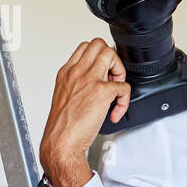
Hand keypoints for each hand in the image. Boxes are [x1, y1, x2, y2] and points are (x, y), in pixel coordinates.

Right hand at [39, 38, 130, 186]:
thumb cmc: (63, 125)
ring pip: (111, 54)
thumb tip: (93, 82)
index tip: (102, 72)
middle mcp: (76, 72)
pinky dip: (125, 100)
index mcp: (66, 72)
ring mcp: (89, 80)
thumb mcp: (64, 96)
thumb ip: (76, 84)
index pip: (84, 47)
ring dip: (120, 70)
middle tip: (111, 78)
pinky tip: (116, 111)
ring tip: (115, 89)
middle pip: (98, 44)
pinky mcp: (101, 93)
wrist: (60, 142)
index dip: (98, 56)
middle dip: (110, 58)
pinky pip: (124, 85)